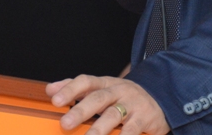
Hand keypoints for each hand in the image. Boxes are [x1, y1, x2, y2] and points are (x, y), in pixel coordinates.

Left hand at [47, 75, 168, 134]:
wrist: (162, 99)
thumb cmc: (125, 98)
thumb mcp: (104, 89)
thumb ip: (77, 89)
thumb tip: (50, 89)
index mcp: (106, 84)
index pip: (86, 81)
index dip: (70, 89)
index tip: (55, 100)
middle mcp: (119, 91)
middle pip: (98, 98)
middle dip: (81, 111)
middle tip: (65, 123)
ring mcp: (133, 104)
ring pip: (114, 115)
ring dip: (99, 129)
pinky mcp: (145, 119)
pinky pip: (132, 130)